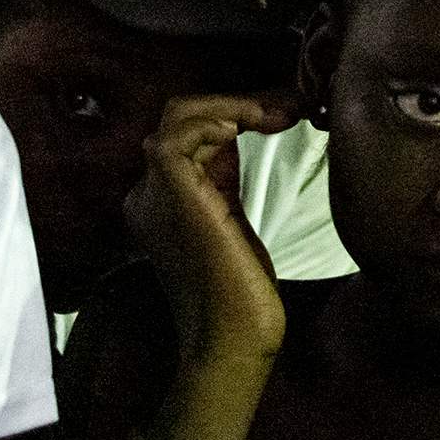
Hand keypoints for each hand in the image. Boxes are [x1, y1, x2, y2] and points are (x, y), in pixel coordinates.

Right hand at [127, 92, 296, 370]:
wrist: (232, 337)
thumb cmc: (242, 290)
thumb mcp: (232, 218)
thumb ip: (225, 178)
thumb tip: (247, 130)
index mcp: (160, 198)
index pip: (188, 132)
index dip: (237, 112)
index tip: (288, 112)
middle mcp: (146, 193)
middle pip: (181, 117)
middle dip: (240, 102)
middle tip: (293, 106)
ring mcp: (152, 195)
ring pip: (179, 116)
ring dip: (237, 105)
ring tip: (284, 112)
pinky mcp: (169, 197)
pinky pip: (177, 136)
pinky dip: (219, 118)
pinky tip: (257, 126)